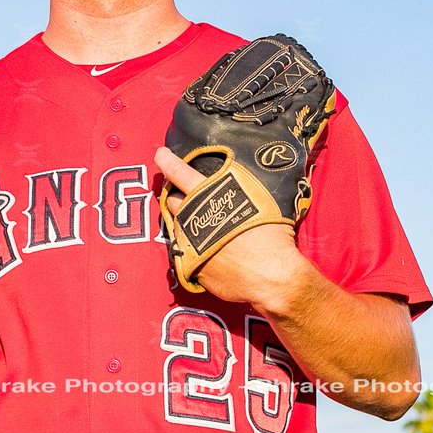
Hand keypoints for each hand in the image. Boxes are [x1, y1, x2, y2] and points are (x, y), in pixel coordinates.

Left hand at [154, 145, 305, 307]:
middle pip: (175, 201)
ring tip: (205, 226)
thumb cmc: (271, 236)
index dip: (168, 162)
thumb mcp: (258, 200)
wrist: (269, 277)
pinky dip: (194, 248)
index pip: (181, 173)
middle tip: (187, 197)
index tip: (160, 155)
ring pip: (179, 226)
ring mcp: (190, 242)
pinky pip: (186, 251)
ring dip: (187, 223)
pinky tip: (211, 251)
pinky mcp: (190, 264)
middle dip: (178, 197)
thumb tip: (226, 183)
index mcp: (210, 196)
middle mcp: (194, 217)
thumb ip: (236, 189)